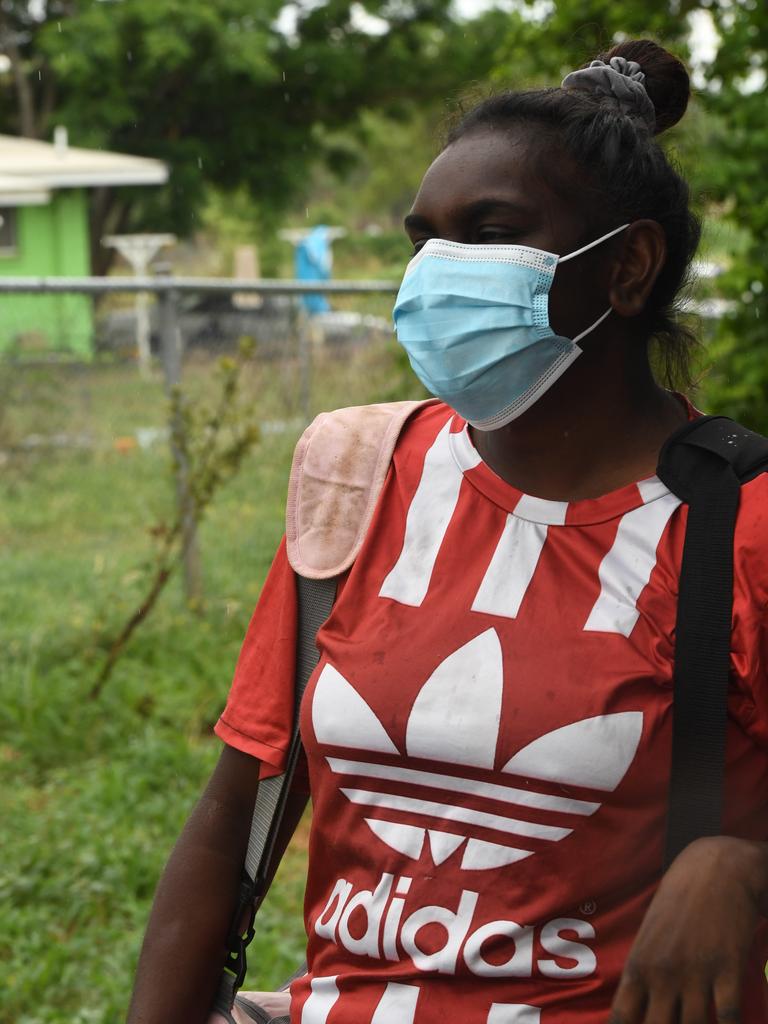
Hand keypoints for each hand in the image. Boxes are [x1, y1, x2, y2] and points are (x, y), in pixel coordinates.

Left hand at [609, 836, 767, 1022]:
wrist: (716, 869)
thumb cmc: (680, 898)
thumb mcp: (650, 932)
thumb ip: (644, 971)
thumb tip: (637, 1006)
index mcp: (639, 964)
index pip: (622, 1017)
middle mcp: (663, 974)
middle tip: (671, 1023)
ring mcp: (696, 974)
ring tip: (694, 1023)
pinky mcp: (728, 970)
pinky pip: (729, 1018)